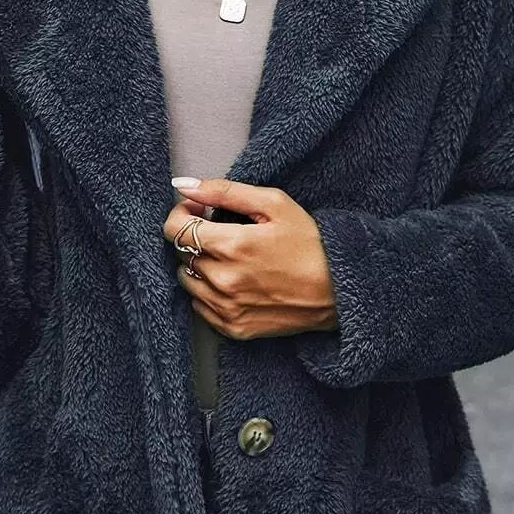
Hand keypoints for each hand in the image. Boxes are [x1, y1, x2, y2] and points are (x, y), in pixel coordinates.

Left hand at [162, 178, 339, 341]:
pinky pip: (200, 307)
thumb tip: (183, 185)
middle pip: (180, 253)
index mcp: (232, 245)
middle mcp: (224, 280)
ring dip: (199, 265)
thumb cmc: (310, 243)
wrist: (338, 291)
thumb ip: (224, 191)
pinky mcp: (233, 328)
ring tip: (229, 259)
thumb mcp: (274, 204)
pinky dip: (209, 292)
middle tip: (222, 232)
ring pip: (187, 280)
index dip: (181, 214)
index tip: (197, 210)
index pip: (174, 229)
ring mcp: (227, 308)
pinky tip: (235, 282)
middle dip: (194, 237)